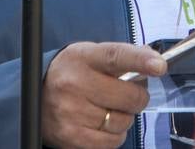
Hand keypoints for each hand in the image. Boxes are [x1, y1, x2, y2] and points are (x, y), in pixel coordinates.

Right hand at [43, 42, 165, 147]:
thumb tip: (154, 61)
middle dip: (137, 97)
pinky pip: (111, 142)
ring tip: (111, 109)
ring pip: (122, 122)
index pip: (116, 56)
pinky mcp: (71, 136)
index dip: (140, 61)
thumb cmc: (71, 72)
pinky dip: (115, 135)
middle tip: (131, 94)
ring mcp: (71, 112)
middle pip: (128, 96)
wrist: (35, 93)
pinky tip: (104, 124)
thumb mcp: (91, 55)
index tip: (159, 66)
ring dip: (125, 117)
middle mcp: (75, 84)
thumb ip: (121, 56)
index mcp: (83, 57)